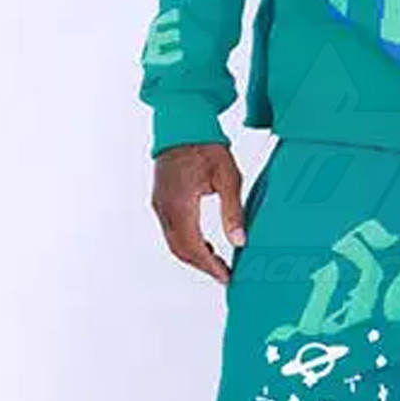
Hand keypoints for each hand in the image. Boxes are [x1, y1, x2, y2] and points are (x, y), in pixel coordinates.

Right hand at [152, 144, 244, 283]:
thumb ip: (233, 211)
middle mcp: (164, 209)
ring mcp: (159, 204)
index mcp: (180, 205)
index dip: (210, 267)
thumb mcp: (228, 177)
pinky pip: (171, 230)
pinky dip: (187, 242)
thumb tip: (240, 241)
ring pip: (174, 242)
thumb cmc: (206, 145)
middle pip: (180, 250)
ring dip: (194, 255)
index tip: (226, 277)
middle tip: (224, 275)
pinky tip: (206, 243)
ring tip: (218, 262)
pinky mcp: (161, 199)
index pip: (193, 248)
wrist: (182, 123)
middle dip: (202, 265)